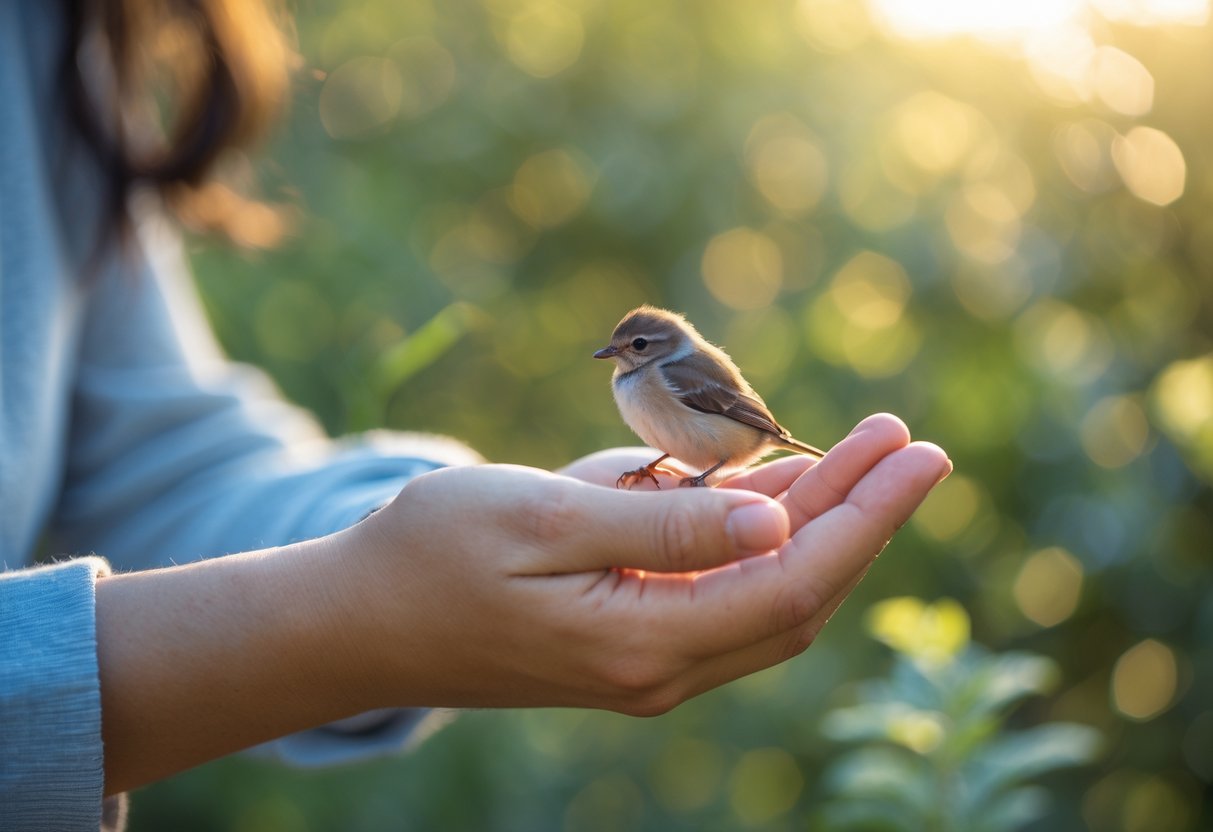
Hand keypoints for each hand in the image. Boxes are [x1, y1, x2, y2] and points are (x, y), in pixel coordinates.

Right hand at [93, 413, 945, 794]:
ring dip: (815, 520)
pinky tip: (782, 485)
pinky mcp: (625, 637)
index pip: (795, 580)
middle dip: (858, 512)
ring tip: (864, 450)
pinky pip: (718, 587)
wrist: (358, 618)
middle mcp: (661, 666)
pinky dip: (757, 535)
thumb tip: (780, 522)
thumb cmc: (433, 554)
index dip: (867, 516)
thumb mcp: (547, 521)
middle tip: (907, 441)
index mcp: (645, 643)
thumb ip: (665, 525)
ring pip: (763, 589)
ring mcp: (645, 658)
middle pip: (795, 588)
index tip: (921, 454)